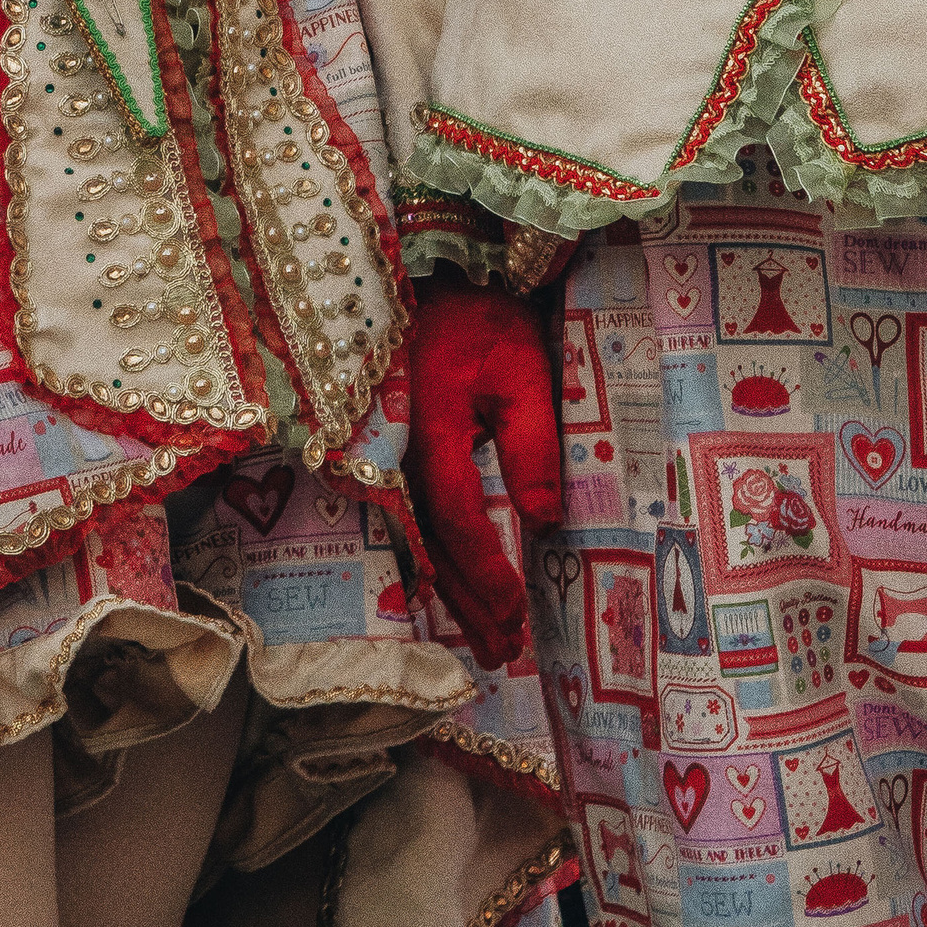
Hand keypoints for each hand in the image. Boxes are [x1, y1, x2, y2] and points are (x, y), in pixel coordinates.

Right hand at [405, 275, 562, 669]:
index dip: (487, 568)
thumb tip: (542, 521)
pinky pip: (405, 519)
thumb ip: (531, 444)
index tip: (517, 608)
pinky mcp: (384, 453)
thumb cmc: (481, 318)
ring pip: (414, 538)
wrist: (427, 276)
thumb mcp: (521, 368)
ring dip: (450, 591)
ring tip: (486, 640)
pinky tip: (450, 592)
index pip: (457, 515)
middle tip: (503, 650)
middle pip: (430, 543)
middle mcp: (396, 449)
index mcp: (430, 425)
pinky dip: (431, 560)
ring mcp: (383, 453)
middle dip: (468, 601)